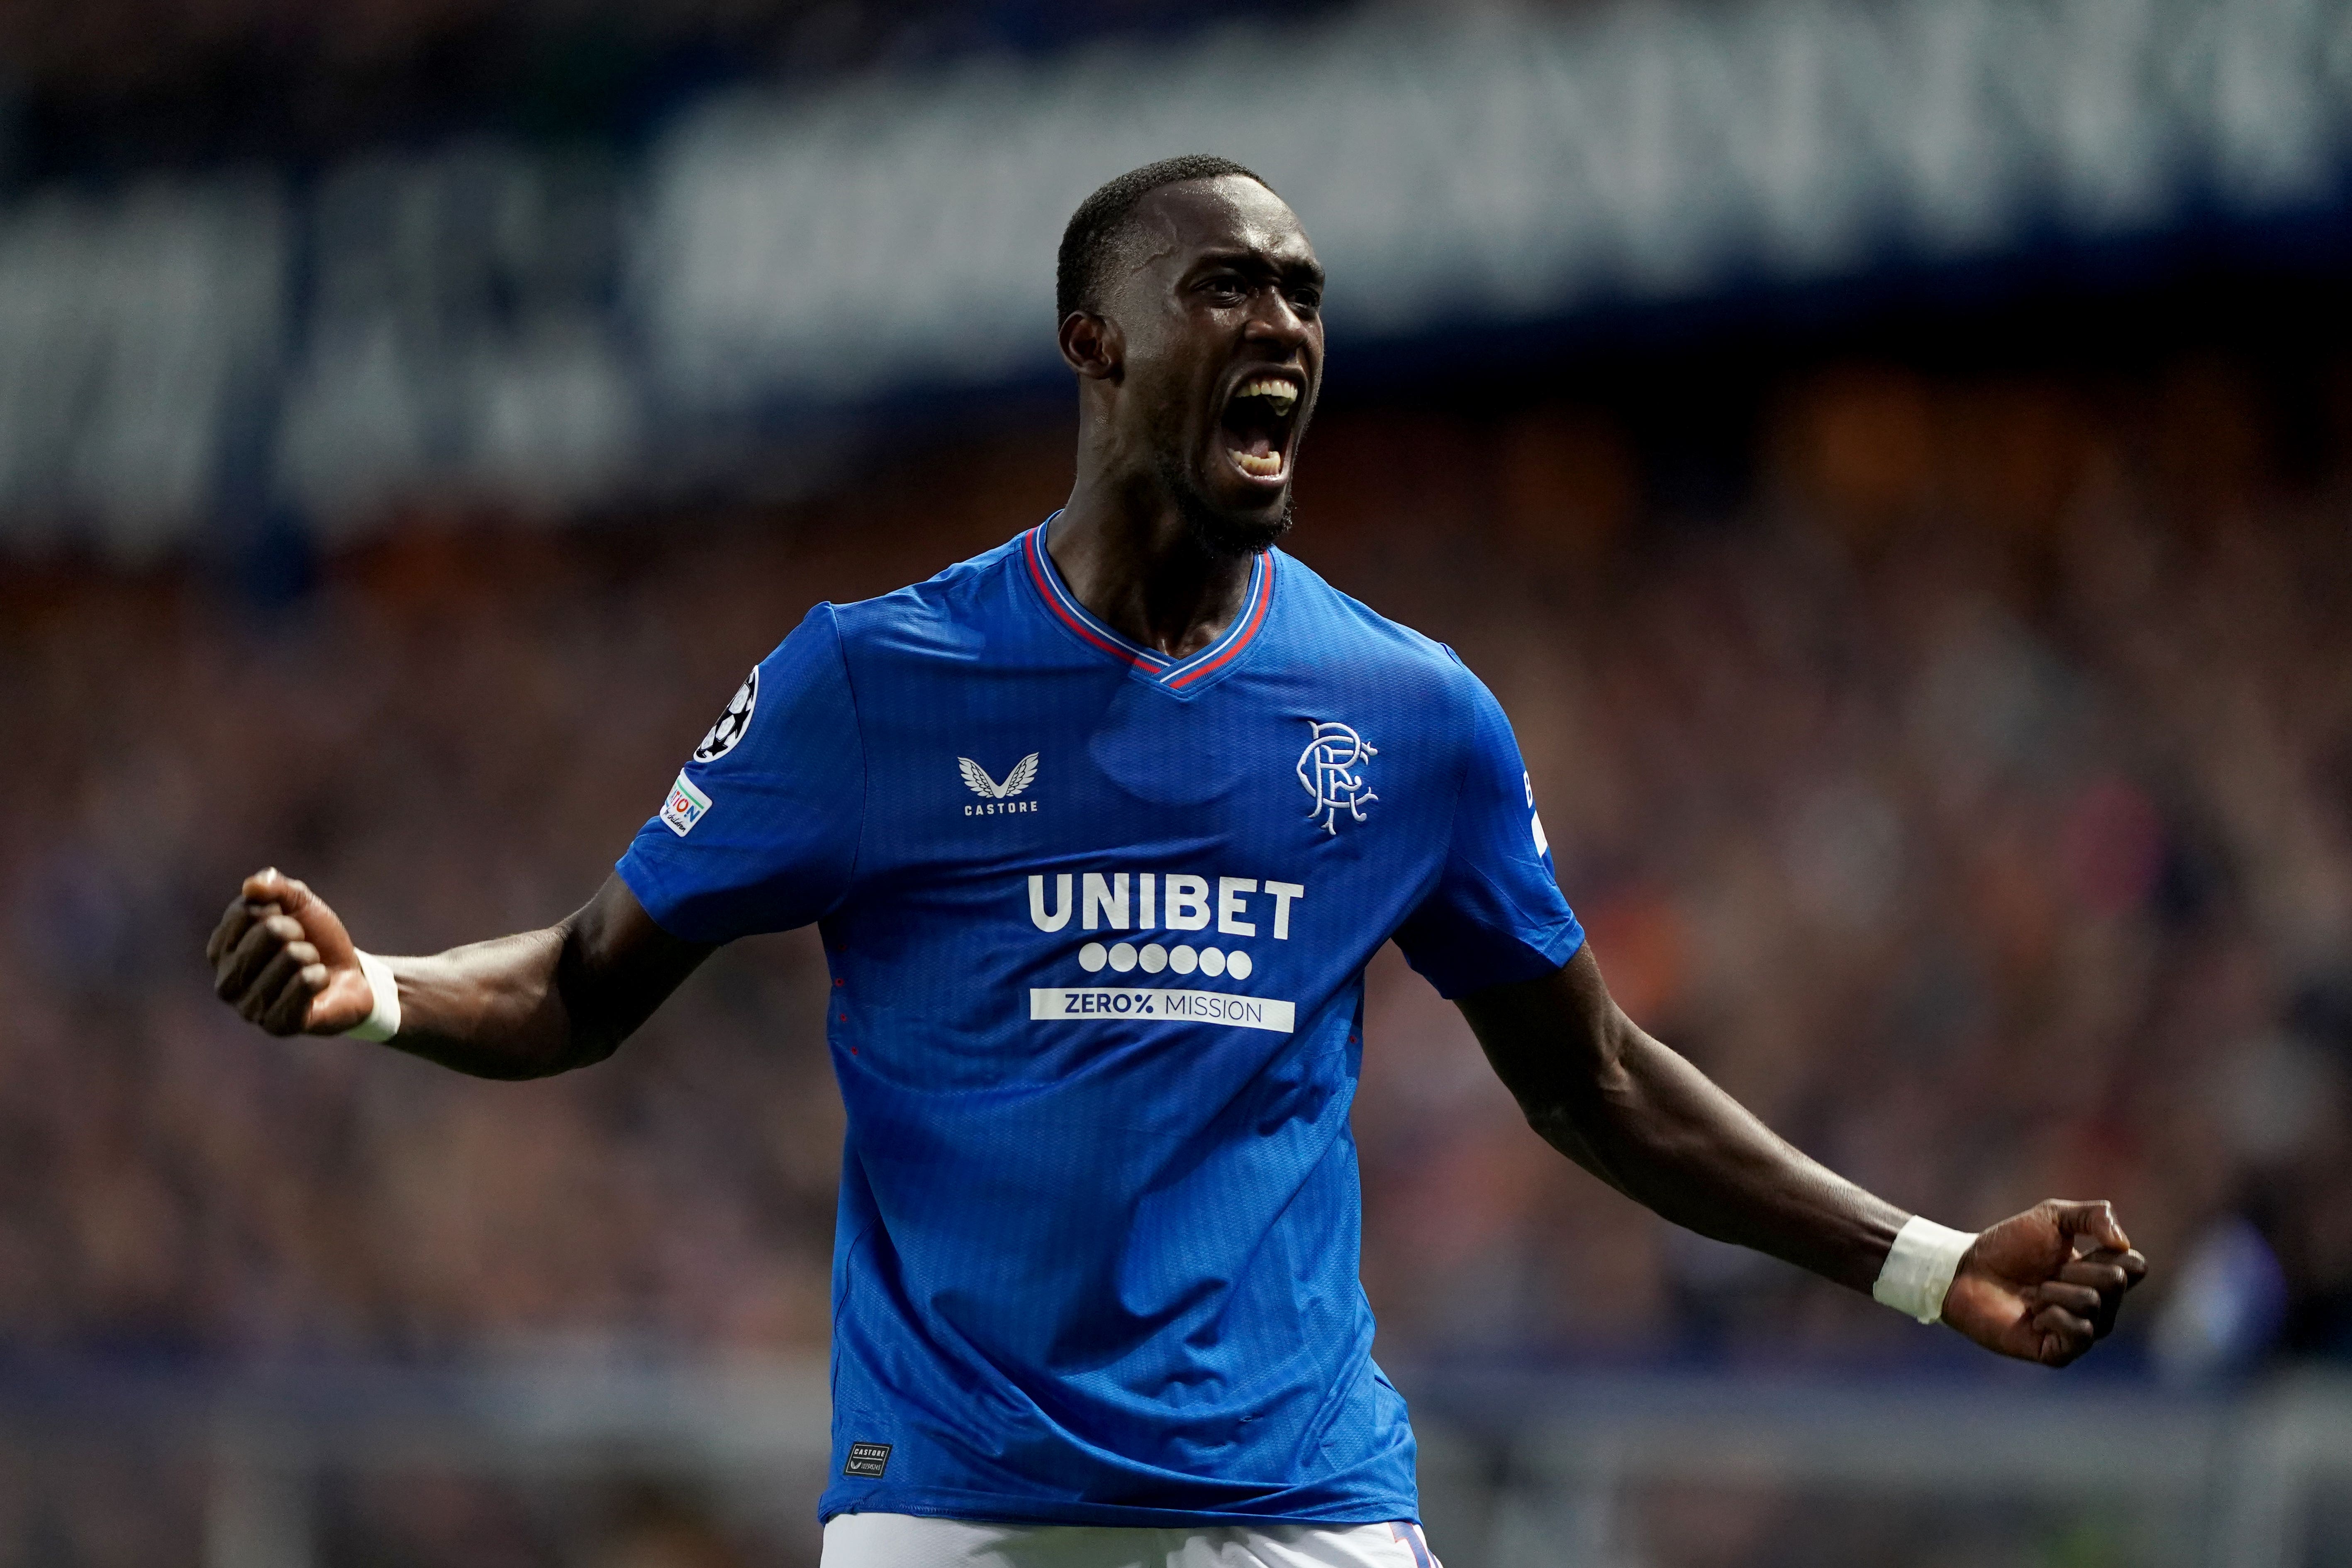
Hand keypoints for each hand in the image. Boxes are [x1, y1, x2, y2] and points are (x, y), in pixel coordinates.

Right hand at [206, 869, 374, 1035]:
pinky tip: (318, 982)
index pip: (247, 910)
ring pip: (291, 957)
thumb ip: (275, 886)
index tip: (287, 922)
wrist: (350, 975)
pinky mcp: (276, 1025)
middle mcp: (226, 982)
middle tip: (303, 946)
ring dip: (311, 956)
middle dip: (297, 931)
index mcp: (221, 949)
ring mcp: (248, 1008)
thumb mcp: (300, 903)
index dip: (279, 909)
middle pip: (268, 931)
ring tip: (309, 966)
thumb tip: (251, 887)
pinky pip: (304, 984)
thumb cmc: (316, 939)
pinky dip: (320, 976)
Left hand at [1941, 1199, 2148, 1366]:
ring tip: (2034, 1292)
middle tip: (2046, 1272)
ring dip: (2055, 1289)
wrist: (1968, 1270)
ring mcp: (2081, 1331)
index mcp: (2103, 1276)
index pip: (2136, 1266)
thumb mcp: (2053, 1216)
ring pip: (2093, 1305)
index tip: (2073, 1249)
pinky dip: (2053, 1315)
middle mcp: (2101, 1307)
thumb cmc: (2009, 1244)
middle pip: (2116, 1283)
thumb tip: (2122, 1244)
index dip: (2106, 1253)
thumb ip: (2094, 1215)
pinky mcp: (2060, 1352)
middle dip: (2073, 1268)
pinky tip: (2034, 1314)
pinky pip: (2079, 1334)